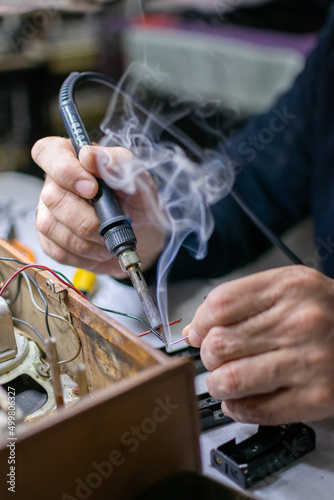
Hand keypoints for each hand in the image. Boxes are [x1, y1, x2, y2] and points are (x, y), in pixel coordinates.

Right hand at [32, 137, 166, 275]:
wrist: (145, 239)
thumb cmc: (139, 203)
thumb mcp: (139, 181)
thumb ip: (117, 163)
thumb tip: (89, 155)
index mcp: (74, 158)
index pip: (47, 152)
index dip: (64, 170)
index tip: (91, 188)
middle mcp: (56, 184)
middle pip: (52, 197)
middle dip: (86, 217)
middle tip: (111, 222)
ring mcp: (49, 213)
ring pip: (50, 226)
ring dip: (87, 238)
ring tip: (108, 238)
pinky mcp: (50, 241)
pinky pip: (57, 250)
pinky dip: (84, 254)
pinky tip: (99, 248)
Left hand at [183, 266, 333, 423]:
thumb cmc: (327, 312)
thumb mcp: (291, 287)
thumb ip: (242, 301)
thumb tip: (197, 329)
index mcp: (291, 288)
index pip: (220, 305)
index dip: (200, 322)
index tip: (200, 332)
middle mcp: (301, 323)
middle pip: (220, 343)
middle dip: (208, 356)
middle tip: (217, 357)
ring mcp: (311, 362)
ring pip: (231, 379)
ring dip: (217, 384)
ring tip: (224, 380)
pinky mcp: (318, 398)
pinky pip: (256, 410)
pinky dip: (237, 408)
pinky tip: (240, 400)